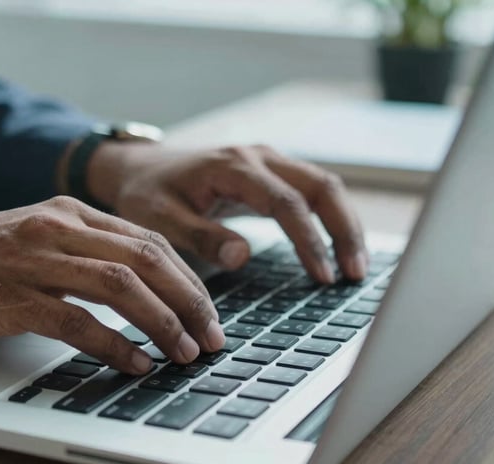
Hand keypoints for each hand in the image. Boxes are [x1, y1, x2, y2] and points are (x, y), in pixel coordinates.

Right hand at [0, 197, 223, 373]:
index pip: (149, 241)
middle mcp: (57, 227)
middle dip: (189, 302)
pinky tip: (133, 363)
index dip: (189, 280)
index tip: (208, 313)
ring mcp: (32, 259)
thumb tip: (143, 287)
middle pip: (146, 259)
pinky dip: (113, 345)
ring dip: (161, 323)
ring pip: (120, 286)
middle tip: (210, 337)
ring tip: (182, 353)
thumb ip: (84, 253)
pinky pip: (76, 321)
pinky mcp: (9, 295)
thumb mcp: (36, 240)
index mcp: (69, 212)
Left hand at [86, 143, 367, 281]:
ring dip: (344, 224)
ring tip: (355, 267)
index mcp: (231, 167)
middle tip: (355, 273)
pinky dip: (330, 218)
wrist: (139, 169)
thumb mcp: (160, 219)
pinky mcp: (269, 174)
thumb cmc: (147, 194)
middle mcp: (257, 157)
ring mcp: (267, 162)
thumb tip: (242, 257)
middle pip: (321, 186)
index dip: (310, 240)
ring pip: (324, 186)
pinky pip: (311, 191)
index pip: (287, 202)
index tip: (323, 276)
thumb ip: (200, 236)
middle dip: (344, 230)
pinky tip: (337, 248)